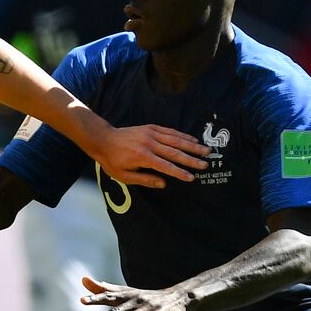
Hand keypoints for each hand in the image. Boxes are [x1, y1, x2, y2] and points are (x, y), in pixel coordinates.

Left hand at [82, 274, 189, 310]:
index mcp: (126, 297)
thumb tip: (83, 279)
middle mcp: (135, 302)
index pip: (109, 298)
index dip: (96, 299)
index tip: (82, 300)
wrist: (177, 298)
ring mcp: (148, 308)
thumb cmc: (145, 298)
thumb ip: (104, 289)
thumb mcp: (124, 293)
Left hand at [89, 125, 208, 189]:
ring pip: (175, 140)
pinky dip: (183, 135)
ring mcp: (151, 133)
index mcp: (142, 157)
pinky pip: (170, 131)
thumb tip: (163, 183)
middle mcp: (149, 143)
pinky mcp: (151, 127)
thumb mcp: (124, 176)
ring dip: (192, 145)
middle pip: (174, 152)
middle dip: (191, 159)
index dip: (179, 172)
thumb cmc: (113, 161)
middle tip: (205, 164)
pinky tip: (193, 140)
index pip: (165, 166)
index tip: (191, 178)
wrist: (104, 139)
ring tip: (206, 150)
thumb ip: (144, 180)